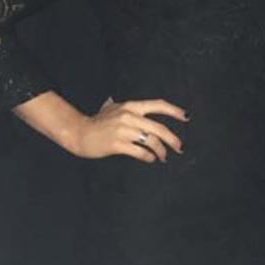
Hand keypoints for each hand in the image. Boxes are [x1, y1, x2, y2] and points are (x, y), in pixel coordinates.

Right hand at [71, 98, 187, 162]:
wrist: (78, 132)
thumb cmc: (98, 121)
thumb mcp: (115, 108)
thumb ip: (132, 109)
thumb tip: (148, 111)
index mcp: (132, 106)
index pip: (158, 105)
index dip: (174, 111)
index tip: (186, 117)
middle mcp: (129, 116)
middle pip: (159, 128)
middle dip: (173, 139)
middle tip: (179, 147)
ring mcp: (123, 130)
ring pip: (151, 141)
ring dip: (161, 151)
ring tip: (163, 156)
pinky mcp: (116, 144)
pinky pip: (139, 152)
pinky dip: (148, 156)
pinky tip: (150, 159)